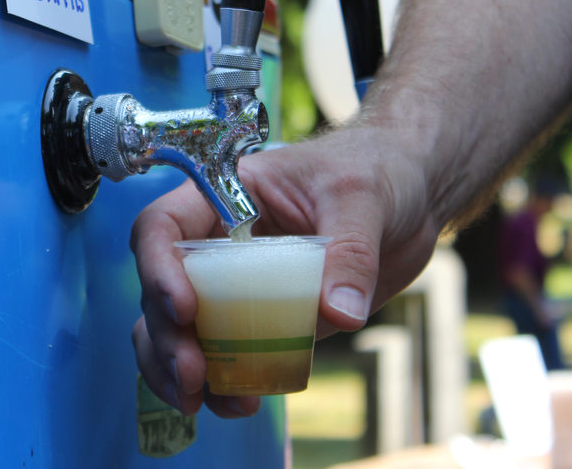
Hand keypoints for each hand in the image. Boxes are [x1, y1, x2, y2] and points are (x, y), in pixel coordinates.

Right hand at [130, 126, 441, 416]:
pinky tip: (239, 402)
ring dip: (177, 370)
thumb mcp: (361, 198)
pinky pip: (226, 354)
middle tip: (194, 376)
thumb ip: (349, 253)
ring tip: (202, 402)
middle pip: (160, 290)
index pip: (162, 228)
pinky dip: (221, 382)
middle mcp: (217, 242)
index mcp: (222, 196)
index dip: (158, 269)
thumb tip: (339, 314)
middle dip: (167, 337)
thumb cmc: (374, 169)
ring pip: (178, 331)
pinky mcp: (266, 319)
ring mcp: (237, 285)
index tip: (186, 310)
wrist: (412, 193)